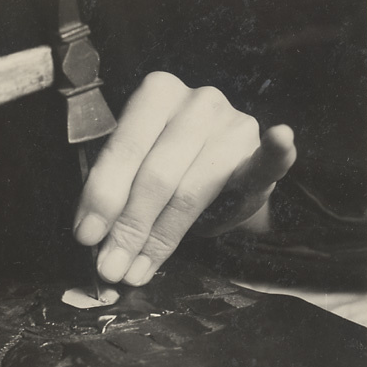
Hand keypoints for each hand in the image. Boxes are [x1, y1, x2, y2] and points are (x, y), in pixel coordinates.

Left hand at [73, 72, 296, 285]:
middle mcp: (196, 103)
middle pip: (156, 174)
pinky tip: (280, 138)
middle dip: (128, 228)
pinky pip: (268, 158)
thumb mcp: (135, 171)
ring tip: (137, 271)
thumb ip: (115, 194)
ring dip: (161, 238)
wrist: (217, 165)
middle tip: (111, 266)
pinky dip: (276, 152)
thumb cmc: (169, 167)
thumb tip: (91, 239)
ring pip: (190, 191)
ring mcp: (232, 125)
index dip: (102, 197)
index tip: (87, 236)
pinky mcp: (259, 154)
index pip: (124, 149)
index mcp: (156, 95)